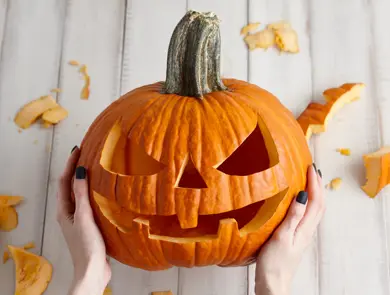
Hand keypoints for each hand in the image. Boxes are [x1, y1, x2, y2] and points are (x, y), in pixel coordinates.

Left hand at [57, 146, 110, 294]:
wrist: (93, 271)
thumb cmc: (87, 245)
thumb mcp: (83, 217)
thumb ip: (81, 194)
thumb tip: (79, 170)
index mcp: (64, 210)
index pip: (64, 181)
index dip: (70, 164)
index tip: (78, 149)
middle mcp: (69, 213)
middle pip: (70, 186)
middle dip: (76, 170)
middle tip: (87, 155)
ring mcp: (80, 220)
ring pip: (80, 195)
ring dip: (85, 181)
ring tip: (96, 168)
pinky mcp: (90, 226)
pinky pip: (90, 204)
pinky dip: (94, 193)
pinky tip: (105, 192)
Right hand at [255, 164, 324, 294]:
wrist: (273, 282)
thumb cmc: (274, 262)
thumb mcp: (282, 236)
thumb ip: (293, 216)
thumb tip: (303, 195)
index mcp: (305, 228)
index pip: (316, 201)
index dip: (315, 183)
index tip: (310, 167)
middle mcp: (307, 230)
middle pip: (319, 204)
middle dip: (318, 185)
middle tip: (312, 169)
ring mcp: (303, 234)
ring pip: (314, 210)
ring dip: (314, 193)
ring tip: (308, 180)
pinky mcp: (296, 237)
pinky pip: (307, 215)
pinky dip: (307, 203)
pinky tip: (298, 200)